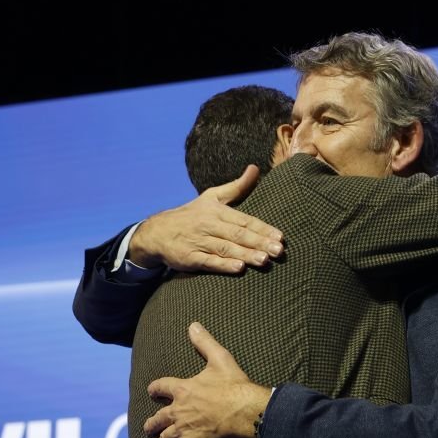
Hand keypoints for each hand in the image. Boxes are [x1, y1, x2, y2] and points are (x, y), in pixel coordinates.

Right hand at [129, 165, 283, 272]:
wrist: (157, 231)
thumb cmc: (191, 214)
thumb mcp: (212, 197)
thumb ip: (236, 186)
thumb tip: (255, 169)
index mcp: (217, 211)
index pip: (244, 220)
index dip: (262, 228)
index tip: (280, 236)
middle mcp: (209, 225)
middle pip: (237, 234)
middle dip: (259, 242)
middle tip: (278, 251)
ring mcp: (199, 242)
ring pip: (226, 248)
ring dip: (245, 254)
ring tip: (264, 260)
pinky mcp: (189, 257)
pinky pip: (208, 261)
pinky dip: (223, 265)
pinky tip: (239, 268)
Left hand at [145, 322, 271, 437]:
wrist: (246, 412)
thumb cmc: (234, 386)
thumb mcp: (220, 358)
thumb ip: (204, 342)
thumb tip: (193, 325)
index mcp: (182, 389)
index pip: (160, 388)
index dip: (155, 390)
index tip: (152, 392)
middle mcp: (178, 411)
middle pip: (156, 419)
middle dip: (151, 424)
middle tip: (149, 427)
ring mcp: (183, 431)